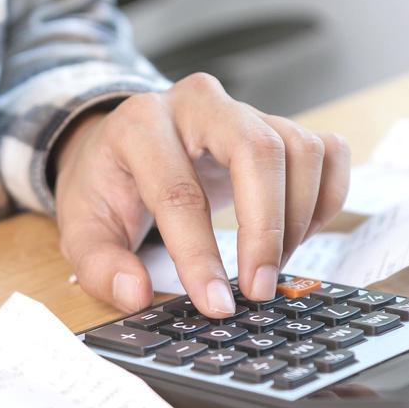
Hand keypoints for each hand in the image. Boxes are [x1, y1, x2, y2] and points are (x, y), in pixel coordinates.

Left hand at [53, 73, 350, 316]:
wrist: (122, 147)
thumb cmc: (107, 187)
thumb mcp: (81, 228)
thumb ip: (100, 265)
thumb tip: (135, 294)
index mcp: (140, 125)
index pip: (179, 191)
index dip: (199, 255)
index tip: (216, 304)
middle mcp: (197, 104)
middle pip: (257, 151)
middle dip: (265, 229)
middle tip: (258, 289)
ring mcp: (244, 108)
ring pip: (300, 150)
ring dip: (296, 219)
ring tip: (270, 267)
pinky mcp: (279, 122)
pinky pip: (327, 152)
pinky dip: (324, 200)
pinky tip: (295, 235)